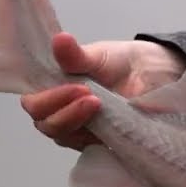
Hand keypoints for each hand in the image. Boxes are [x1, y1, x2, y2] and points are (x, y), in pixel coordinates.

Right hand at [19, 31, 185, 150]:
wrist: (151, 75)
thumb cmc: (117, 64)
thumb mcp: (97, 56)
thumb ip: (76, 55)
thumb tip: (60, 39)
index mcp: (52, 90)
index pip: (33, 103)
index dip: (46, 99)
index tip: (75, 86)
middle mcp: (59, 112)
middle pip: (45, 124)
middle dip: (64, 112)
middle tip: (90, 96)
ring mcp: (77, 130)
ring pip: (63, 137)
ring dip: (77, 122)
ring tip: (99, 104)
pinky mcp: (97, 142)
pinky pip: (86, 147)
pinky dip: (93, 137)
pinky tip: (108, 124)